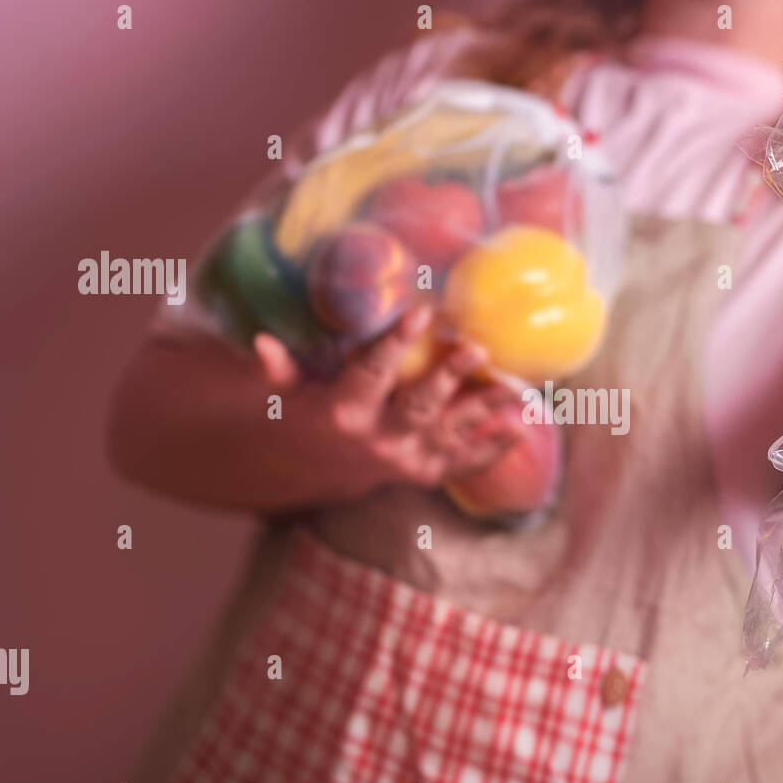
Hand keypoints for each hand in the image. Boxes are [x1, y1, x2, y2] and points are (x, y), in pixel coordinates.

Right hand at [254, 307, 523, 498]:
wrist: (320, 471)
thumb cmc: (307, 413)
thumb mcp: (288, 392)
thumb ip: (278, 369)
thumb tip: (260, 340)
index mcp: (344, 412)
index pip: (372, 371)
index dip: (395, 342)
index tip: (419, 310)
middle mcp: (379, 440)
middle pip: (421, 406)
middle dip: (450, 377)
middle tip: (477, 347)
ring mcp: (406, 460)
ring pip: (451, 432)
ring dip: (485, 410)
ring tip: (517, 388)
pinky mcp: (426, 473)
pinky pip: (463, 463)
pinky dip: (493, 448)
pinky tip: (522, 427)